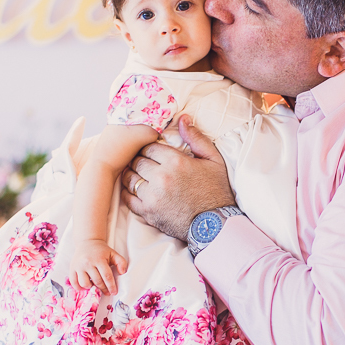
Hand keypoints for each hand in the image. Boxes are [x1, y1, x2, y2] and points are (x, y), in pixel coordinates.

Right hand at [70, 239, 126, 294]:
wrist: (87, 242)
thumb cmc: (101, 250)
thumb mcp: (113, 254)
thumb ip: (121, 262)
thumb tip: (122, 273)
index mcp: (99, 259)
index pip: (107, 276)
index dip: (111, 286)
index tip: (114, 292)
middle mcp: (88, 263)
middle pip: (97, 281)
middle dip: (103, 289)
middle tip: (107, 292)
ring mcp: (79, 266)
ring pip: (84, 283)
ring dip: (91, 288)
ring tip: (95, 286)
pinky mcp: (72, 268)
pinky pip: (74, 282)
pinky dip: (79, 287)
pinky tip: (85, 285)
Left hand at [120, 116, 235, 241]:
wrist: (215, 225)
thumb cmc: (216, 191)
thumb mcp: (213, 160)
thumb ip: (196, 138)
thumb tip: (183, 119)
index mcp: (175, 161)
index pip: (149, 147)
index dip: (149, 148)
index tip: (152, 152)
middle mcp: (161, 177)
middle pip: (137, 161)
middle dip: (140, 160)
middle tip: (145, 162)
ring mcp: (152, 196)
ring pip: (129, 178)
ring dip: (132, 174)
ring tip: (139, 175)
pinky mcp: (148, 212)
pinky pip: (128, 198)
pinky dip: (128, 192)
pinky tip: (135, 190)